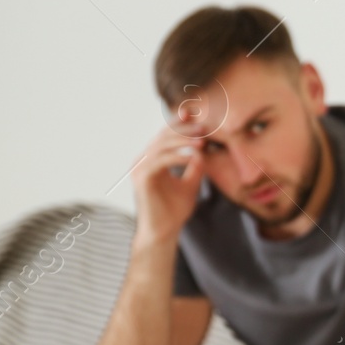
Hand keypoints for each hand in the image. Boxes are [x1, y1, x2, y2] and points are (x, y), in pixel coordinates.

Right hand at [130, 109, 206, 247]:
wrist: (164, 232)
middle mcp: (143, 161)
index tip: (194, 113)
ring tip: (202, 141)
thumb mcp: (190, 183)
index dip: (178, 123)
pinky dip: (177, 156)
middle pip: (162, 136)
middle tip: (204, 127)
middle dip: (184, 129)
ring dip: (182, 141)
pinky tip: (192, 156)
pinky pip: (160, 161)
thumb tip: (203, 151)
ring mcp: (139, 168)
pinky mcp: (141, 178)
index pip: (165, 136)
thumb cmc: (174, 210)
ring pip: (160, 146)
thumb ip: (195, 167)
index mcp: (152, 160)